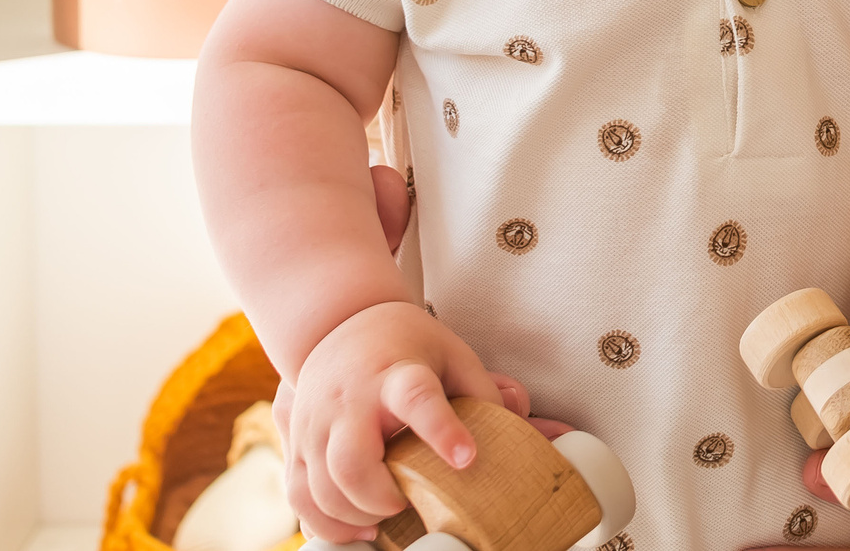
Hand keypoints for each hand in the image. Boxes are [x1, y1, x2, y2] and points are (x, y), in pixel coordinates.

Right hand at [281, 300, 510, 541]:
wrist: (337, 321)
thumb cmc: (405, 345)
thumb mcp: (453, 356)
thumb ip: (491, 395)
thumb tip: (553, 435)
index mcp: (396, 374)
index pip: (417, 398)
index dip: (442, 430)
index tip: (467, 458)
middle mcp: (350, 400)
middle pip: (351, 458)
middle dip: (381, 496)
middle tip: (408, 501)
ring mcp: (315, 423)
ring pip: (321, 486)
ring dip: (355, 515)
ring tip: (387, 520)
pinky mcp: (296, 442)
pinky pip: (299, 495)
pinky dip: (325, 522)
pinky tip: (357, 527)